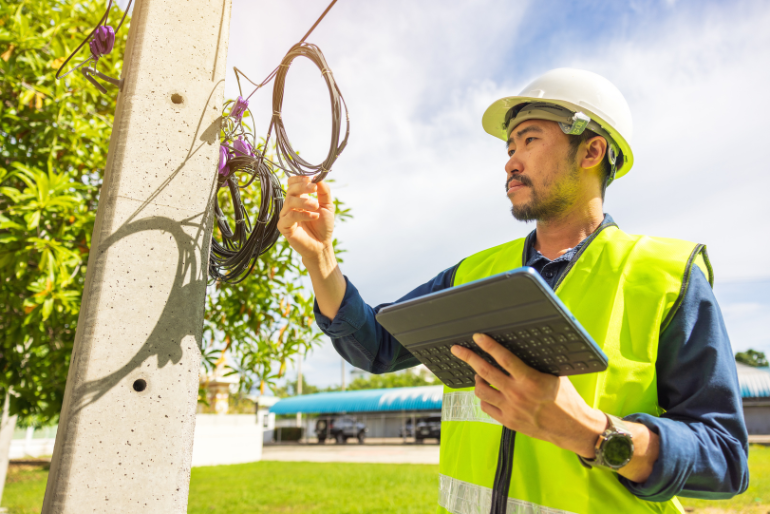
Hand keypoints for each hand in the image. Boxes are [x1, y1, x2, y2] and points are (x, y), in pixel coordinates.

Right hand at [277, 176, 335, 261]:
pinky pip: (289, 216)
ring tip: (316, 206)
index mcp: (299, 198)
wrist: (322, 245)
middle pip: (290, 190)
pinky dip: (302, 214)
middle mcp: (291, 206)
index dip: (299, 179)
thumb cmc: (323, 226)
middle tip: (314, 189)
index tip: (310, 179)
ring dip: (304, 201)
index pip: (292, 183)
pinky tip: (314, 216)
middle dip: (302, 187)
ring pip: (289, 202)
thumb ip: (324, 191)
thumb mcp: (328, 206)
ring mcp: (286, 216)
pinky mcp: (284, 227)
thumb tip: (318, 176)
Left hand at [451, 333, 606, 457]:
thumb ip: (536, 364)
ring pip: (481, 391)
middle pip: (484, 372)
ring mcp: (510, 410)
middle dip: (468, 357)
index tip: (477, 336)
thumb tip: (522, 348)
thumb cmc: (566, 399)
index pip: (504, 358)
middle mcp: (517, 394)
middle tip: (457, 349)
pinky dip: (484, 397)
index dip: (489, 345)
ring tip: (479, 373)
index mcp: (530, 380)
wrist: (572, 429)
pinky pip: (486, 407)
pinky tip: (488, 392)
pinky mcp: (508, 422)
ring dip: (477, 379)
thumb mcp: (555, 375)